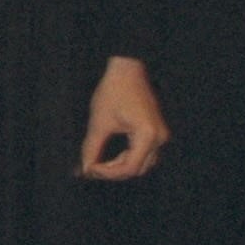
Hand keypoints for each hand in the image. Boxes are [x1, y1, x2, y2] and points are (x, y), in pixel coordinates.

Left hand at [78, 57, 167, 180]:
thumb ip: (91, 148)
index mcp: (147, 136)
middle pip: (138, 169)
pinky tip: (108, 158)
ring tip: (97, 164)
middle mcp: (159, 138)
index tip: (88, 169)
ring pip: (142, 164)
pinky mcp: (155, 132)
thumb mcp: (99, 122)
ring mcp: (160, 135)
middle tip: (90, 169)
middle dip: (113, 172)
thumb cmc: (113, 93)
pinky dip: (126, 158)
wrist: (127, 71)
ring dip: (120, 167)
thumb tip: (84, 168)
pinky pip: (143, 154)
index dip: (107, 173)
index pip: (129, 167)